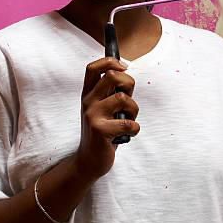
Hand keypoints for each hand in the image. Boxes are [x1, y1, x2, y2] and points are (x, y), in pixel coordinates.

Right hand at [74, 57, 139, 179]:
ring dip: (134, 110)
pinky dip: (135, 129)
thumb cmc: (101, 133)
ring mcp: (92, 115)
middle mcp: (88, 101)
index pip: (93, 68)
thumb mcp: (101, 109)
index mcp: (88, 94)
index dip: (110, 61)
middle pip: (112, 76)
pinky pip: (129, 123)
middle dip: (129, 84)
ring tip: (128, 120)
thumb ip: (110, 93)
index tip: (124, 67)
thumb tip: (126, 75)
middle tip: (129, 99)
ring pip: (124, 98)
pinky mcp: (100, 131)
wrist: (88, 161)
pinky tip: (128, 134)